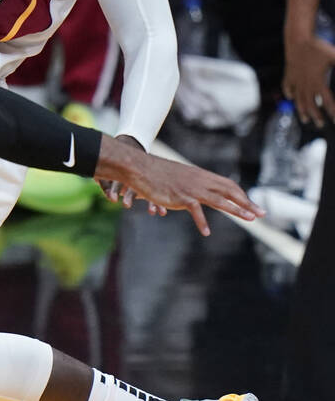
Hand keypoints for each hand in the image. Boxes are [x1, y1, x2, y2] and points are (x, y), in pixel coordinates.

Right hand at [96, 135, 263, 236]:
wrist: (139, 168)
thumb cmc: (156, 174)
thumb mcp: (178, 178)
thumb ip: (190, 185)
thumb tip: (197, 197)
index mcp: (200, 176)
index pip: (227, 185)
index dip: (241, 195)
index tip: (253, 205)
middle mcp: (199, 181)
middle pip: (229, 191)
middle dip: (247, 203)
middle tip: (262, 214)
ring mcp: (191, 188)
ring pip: (219, 199)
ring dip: (237, 210)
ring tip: (250, 219)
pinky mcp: (180, 196)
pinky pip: (195, 210)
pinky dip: (201, 221)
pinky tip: (206, 232)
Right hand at [283, 32, 334, 126]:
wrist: (298, 40)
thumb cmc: (318, 47)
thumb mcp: (334, 56)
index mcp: (318, 82)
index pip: (327, 102)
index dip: (332, 112)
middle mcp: (306, 84)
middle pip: (311, 105)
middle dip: (316, 116)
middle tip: (320, 124)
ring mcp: (296, 80)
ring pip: (299, 99)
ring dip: (302, 110)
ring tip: (305, 119)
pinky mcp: (289, 74)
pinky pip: (288, 87)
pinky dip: (289, 93)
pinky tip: (291, 98)